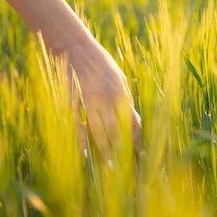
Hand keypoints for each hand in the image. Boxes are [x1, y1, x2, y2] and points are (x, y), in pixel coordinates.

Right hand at [61, 35, 141, 161]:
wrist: (76, 49)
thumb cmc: (101, 63)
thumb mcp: (120, 79)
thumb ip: (126, 101)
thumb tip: (134, 120)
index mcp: (120, 93)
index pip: (131, 122)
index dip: (136, 139)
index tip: (142, 154)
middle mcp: (107, 99)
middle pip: (117, 130)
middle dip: (123, 150)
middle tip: (128, 167)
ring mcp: (89, 102)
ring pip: (99, 131)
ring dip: (105, 150)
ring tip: (111, 165)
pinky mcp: (73, 103)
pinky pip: (79, 126)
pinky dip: (83, 141)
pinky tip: (87, 154)